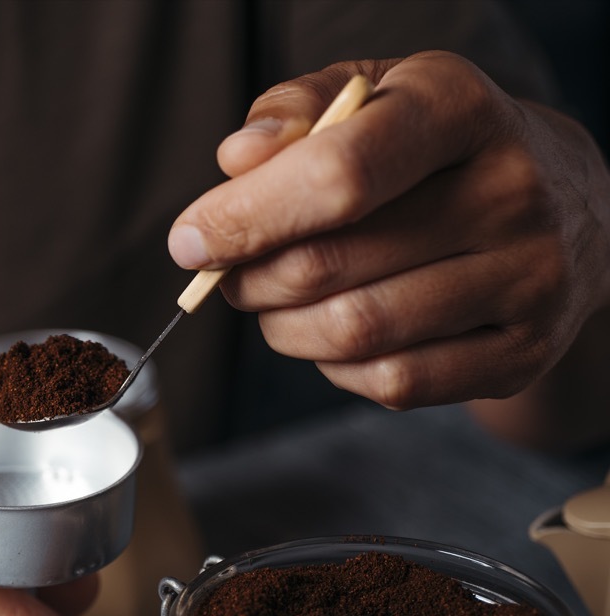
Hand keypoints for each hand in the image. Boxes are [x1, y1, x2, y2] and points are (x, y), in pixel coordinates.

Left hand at [168, 51, 609, 408]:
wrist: (565, 202)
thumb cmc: (433, 146)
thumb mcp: (372, 93)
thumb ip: (296, 110)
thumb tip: (237, 162)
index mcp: (461, 110)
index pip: (337, 174)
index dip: (244, 217)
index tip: (190, 240)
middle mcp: (511, 192)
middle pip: (329, 265)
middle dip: (249, 279)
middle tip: (229, 274)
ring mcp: (529, 280)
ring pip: (355, 332)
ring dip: (282, 328)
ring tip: (274, 301)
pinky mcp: (522, 353)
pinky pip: (394, 382)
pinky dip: (336, 367)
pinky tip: (332, 333)